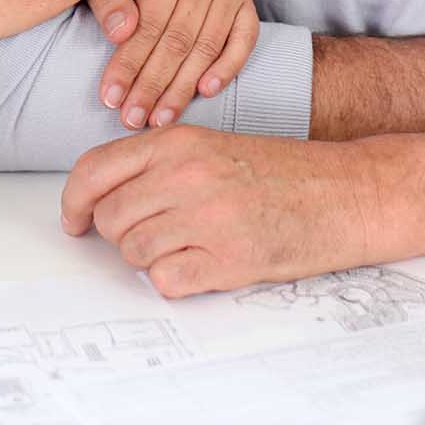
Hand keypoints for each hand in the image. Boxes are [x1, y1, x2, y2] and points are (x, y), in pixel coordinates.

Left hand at [59, 125, 370, 294]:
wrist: (350, 193)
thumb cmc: (284, 174)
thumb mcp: (214, 149)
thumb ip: (158, 166)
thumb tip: (100, 201)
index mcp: (178, 142)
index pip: (94, 170)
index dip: (74, 202)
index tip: (73, 222)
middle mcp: (186, 175)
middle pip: (110, 219)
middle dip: (124, 236)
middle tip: (159, 236)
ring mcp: (207, 217)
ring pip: (134, 253)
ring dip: (154, 259)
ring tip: (193, 247)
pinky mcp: (229, 259)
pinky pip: (166, 282)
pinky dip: (178, 281)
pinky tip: (207, 266)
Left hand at [85, 0, 257, 129]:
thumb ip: (108, 3)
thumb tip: (121, 33)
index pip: (149, 24)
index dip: (129, 64)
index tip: (113, 98)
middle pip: (178, 41)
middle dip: (153, 85)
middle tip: (134, 119)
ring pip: (206, 48)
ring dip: (183, 88)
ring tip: (161, 117)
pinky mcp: (247, 6)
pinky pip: (242, 43)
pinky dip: (226, 69)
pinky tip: (205, 92)